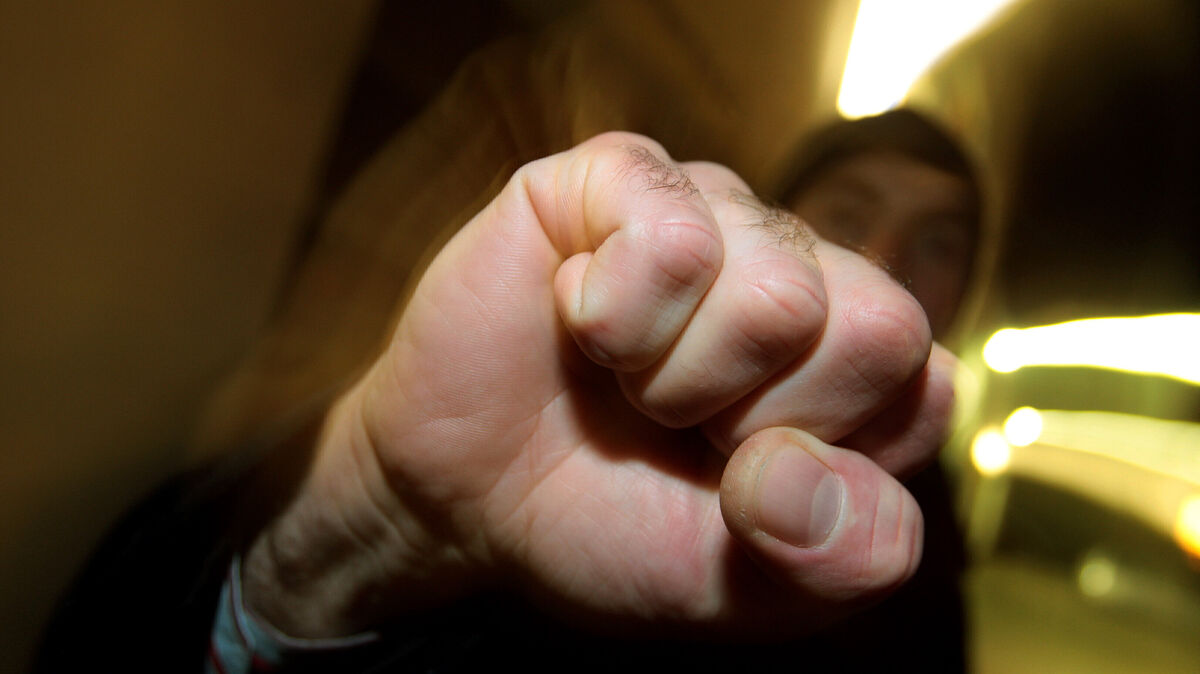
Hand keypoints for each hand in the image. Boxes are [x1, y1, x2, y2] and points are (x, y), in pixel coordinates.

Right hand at [242, 132, 955, 638]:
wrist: (462, 498)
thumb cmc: (608, 523)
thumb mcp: (742, 587)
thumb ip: (836, 559)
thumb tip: (804, 472)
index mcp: (852, 357)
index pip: (922, 388)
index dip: (821, 460)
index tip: (738, 481)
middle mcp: (799, 266)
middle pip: (876, 327)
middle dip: (757, 420)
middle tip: (679, 427)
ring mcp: (713, 210)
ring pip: (778, 290)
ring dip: (675, 380)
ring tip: (624, 380)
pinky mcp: (621, 176)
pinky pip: (670, 234)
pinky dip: (613, 315)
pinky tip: (582, 322)